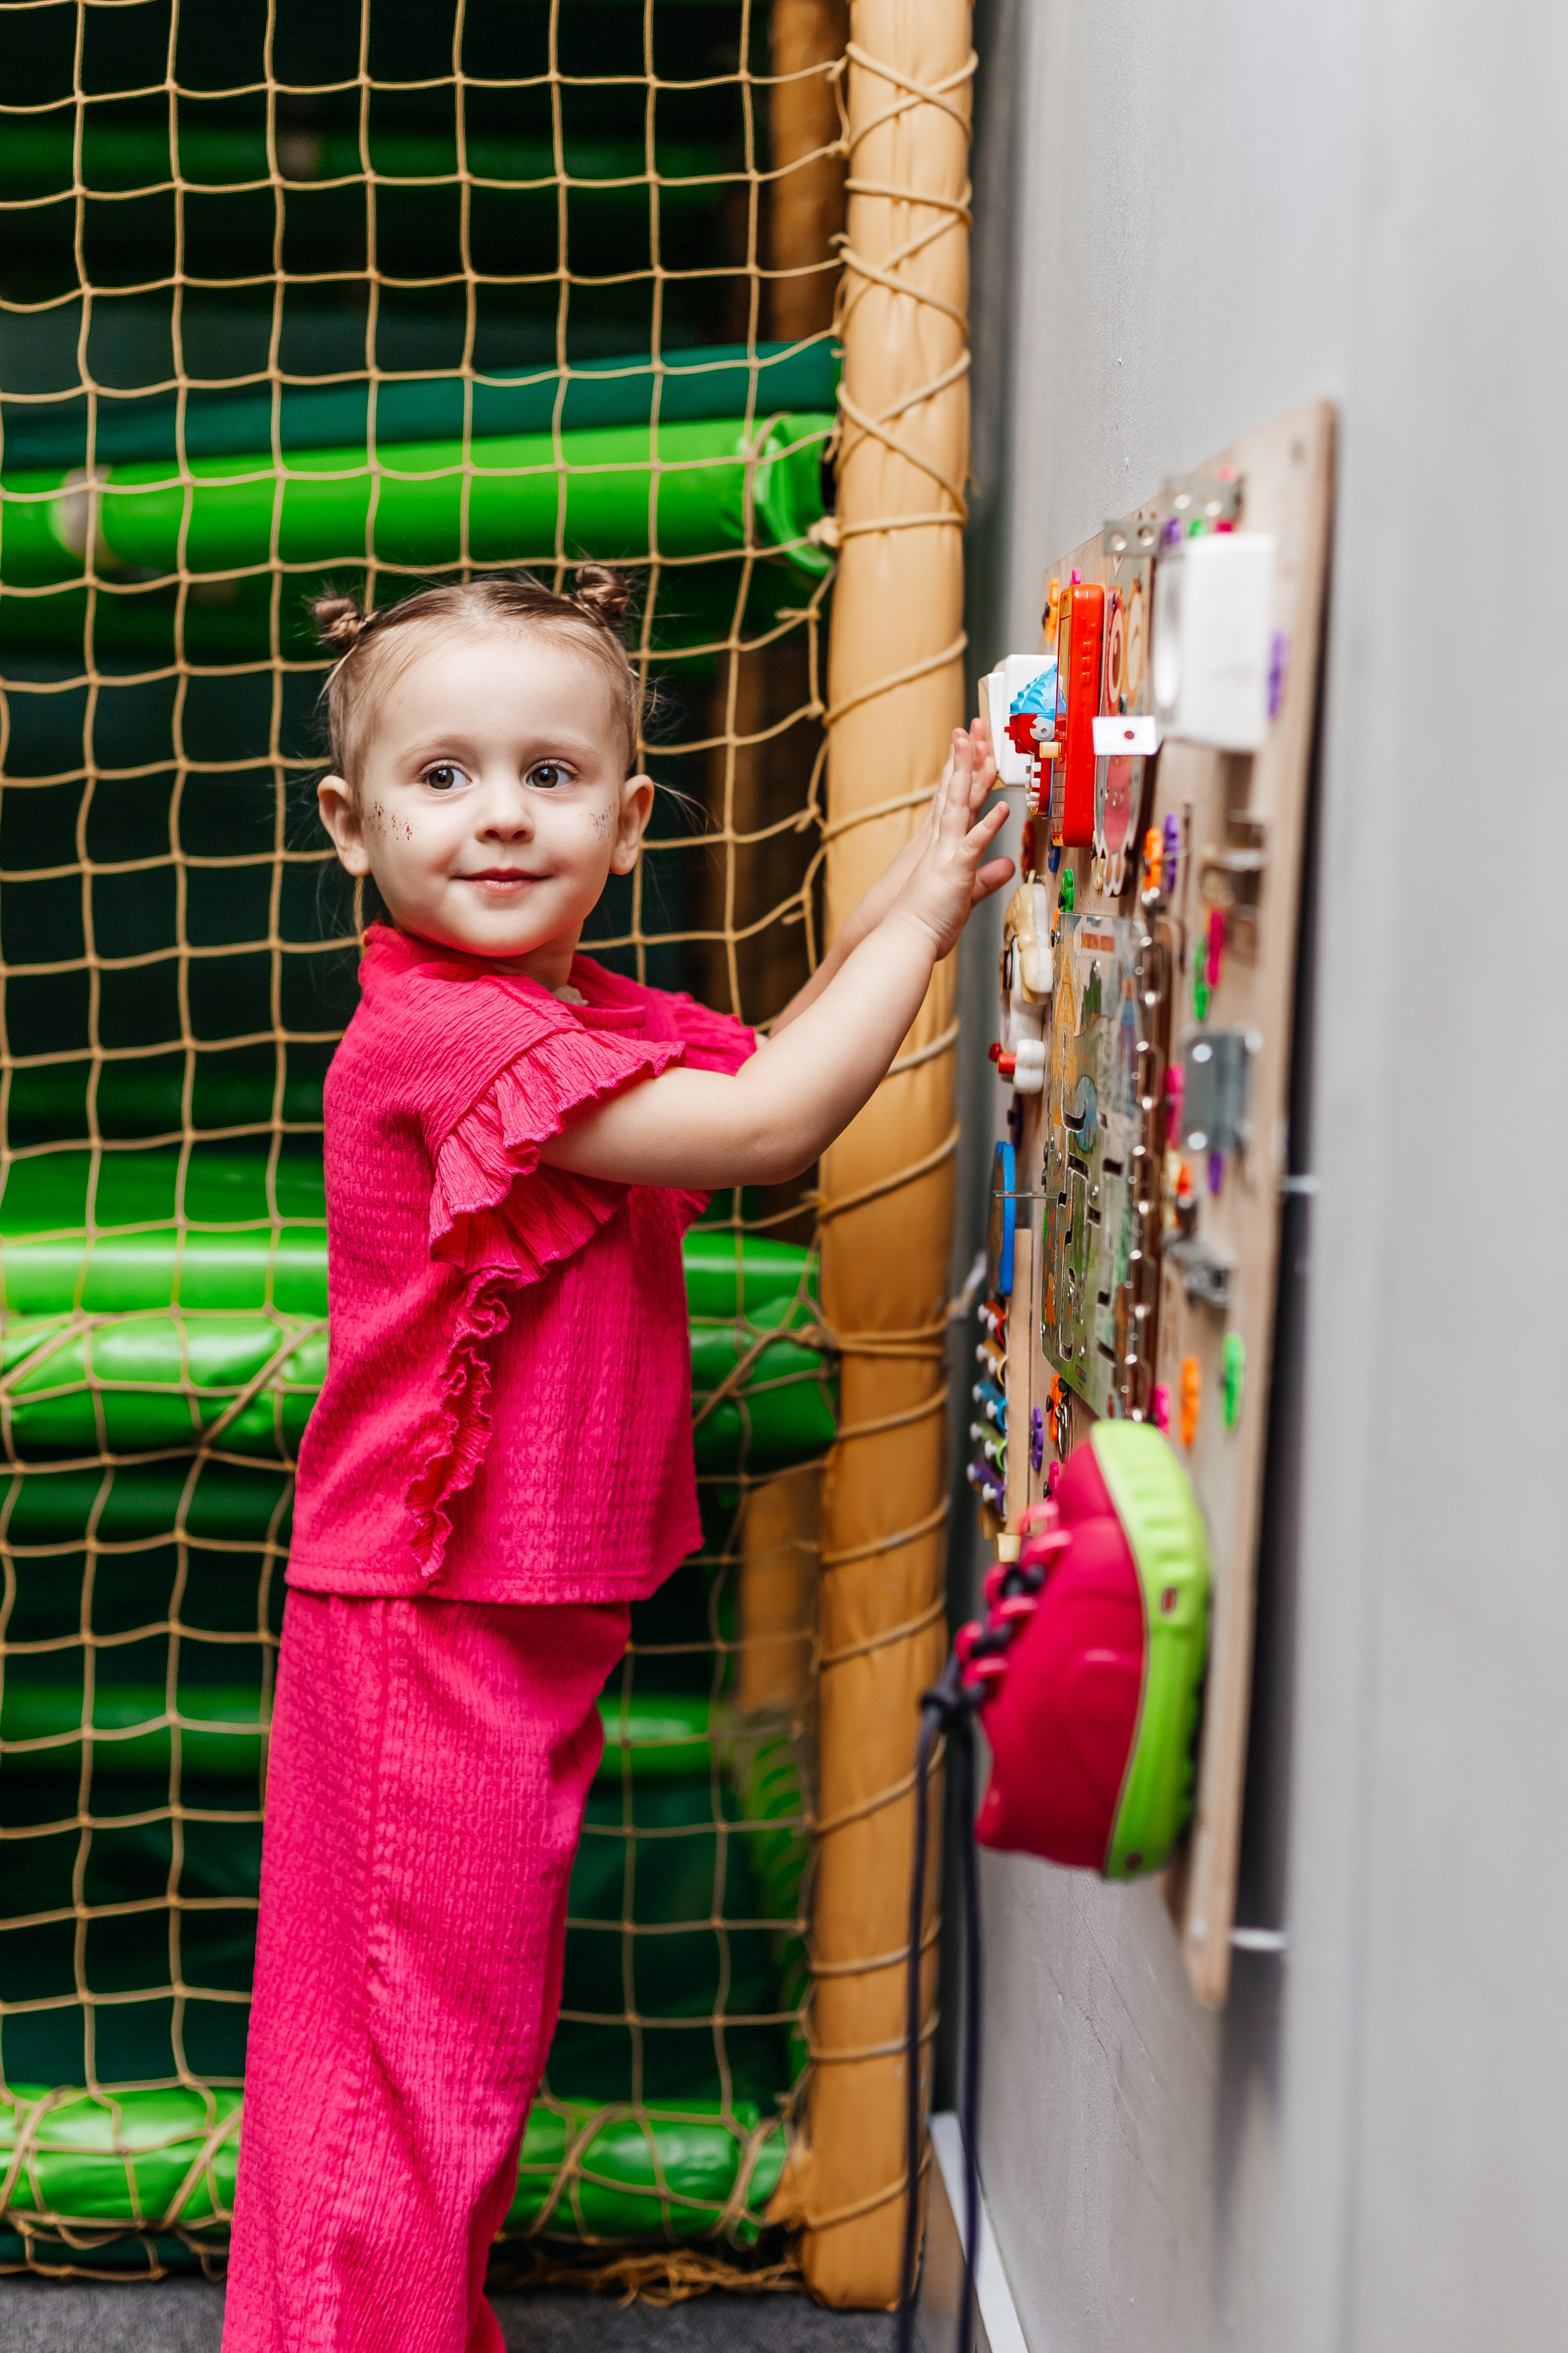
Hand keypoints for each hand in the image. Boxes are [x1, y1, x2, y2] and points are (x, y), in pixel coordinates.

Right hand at [836, 713, 1001, 952]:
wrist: (898, 941)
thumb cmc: (924, 922)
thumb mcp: (963, 893)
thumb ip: (986, 877)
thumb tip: (1006, 865)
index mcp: (939, 845)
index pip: (954, 801)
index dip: (964, 773)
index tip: (973, 747)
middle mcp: (939, 842)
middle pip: (955, 792)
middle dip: (964, 758)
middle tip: (972, 727)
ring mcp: (944, 854)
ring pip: (960, 807)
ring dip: (970, 776)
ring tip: (980, 746)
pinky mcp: (953, 872)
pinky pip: (973, 845)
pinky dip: (987, 827)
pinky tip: (1000, 808)